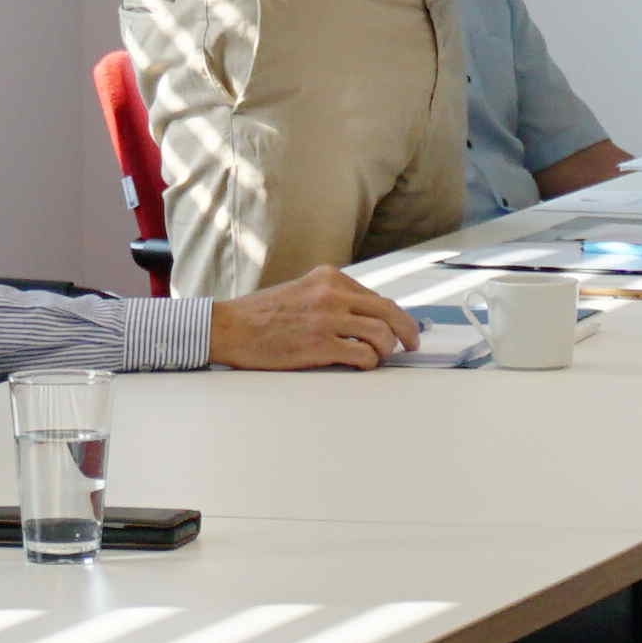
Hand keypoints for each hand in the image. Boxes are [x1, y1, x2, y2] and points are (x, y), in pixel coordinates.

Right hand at [208, 266, 421, 370]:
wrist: (230, 327)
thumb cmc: (261, 315)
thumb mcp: (302, 291)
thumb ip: (331, 298)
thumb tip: (364, 318)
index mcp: (329, 277)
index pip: (376, 297)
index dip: (395, 315)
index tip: (403, 327)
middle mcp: (332, 293)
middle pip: (389, 311)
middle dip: (407, 330)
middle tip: (411, 344)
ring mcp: (327, 318)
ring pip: (381, 333)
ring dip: (386, 350)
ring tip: (378, 358)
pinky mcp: (320, 344)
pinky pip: (362, 354)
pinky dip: (369, 362)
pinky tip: (362, 364)